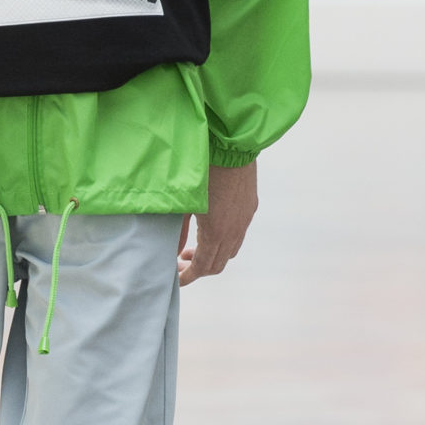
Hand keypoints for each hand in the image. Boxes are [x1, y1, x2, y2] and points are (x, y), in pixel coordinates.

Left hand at [178, 161, 256, 286]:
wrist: (232, 145)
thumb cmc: (203, 171)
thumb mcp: (184, 202)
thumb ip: (177, 231)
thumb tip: (174, 252)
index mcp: (216, 233)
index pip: (203, 267)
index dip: (188, 276)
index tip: (175, 278)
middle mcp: (234, 231)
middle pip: (218, 264)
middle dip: (198, 269)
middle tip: (181, 262)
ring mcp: (244, 220)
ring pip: (230, 251)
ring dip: (212, 255)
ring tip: (194, 247)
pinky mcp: (250, 208)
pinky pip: (238, 235)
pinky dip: (223, 242)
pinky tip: (211, 230)